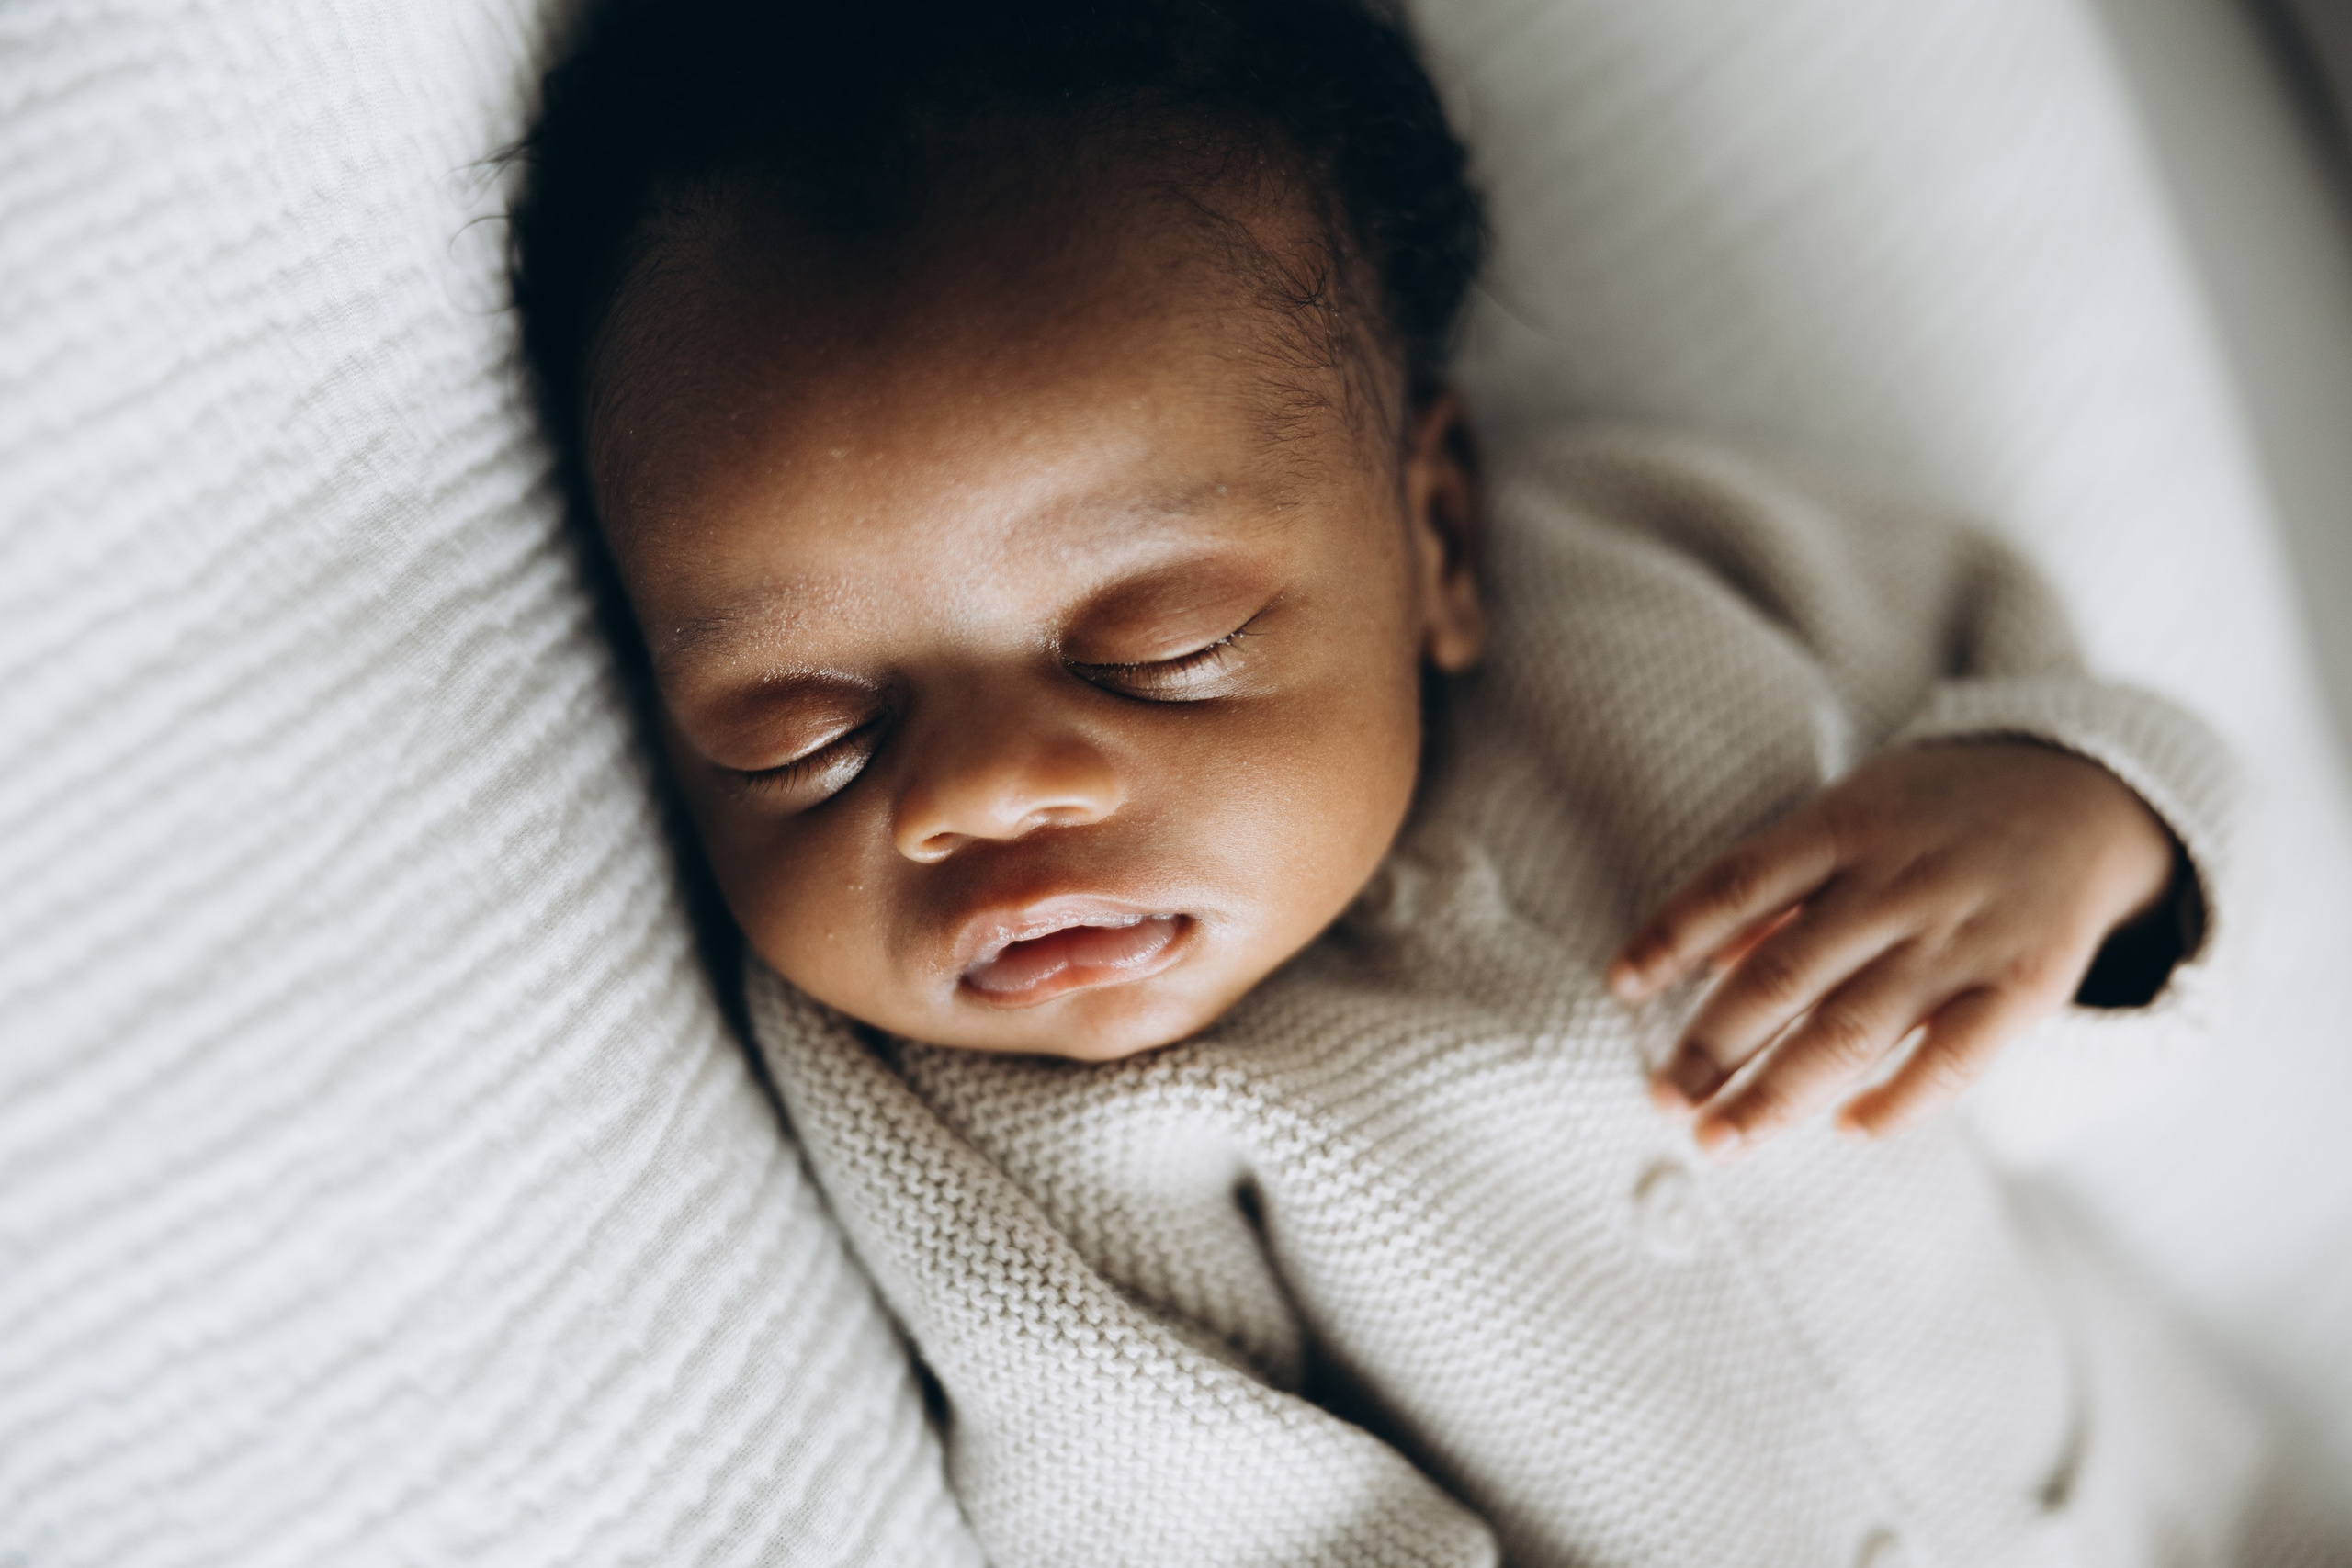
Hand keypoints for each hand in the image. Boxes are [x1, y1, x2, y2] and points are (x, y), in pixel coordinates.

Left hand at [1608, 741, 2177, 1158]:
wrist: (2086, 795)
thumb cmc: (1934, 814)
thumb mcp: (1853, 813)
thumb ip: (1782, 884)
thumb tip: (1704, 959)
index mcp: (1843, 829)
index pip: (1734, 883)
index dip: (1671, 935)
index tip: (1619, 987)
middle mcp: (1896, 885)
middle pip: (1783, 974)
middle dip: (1712, 1045)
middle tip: (1662, 1101)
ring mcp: (1961, 937)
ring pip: (1852, 1029)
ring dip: (1777, 1094)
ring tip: (1717, 1140)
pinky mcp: (2024, 984)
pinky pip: (1955, 1058)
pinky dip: (1899, 1100)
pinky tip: (1847, 1131)